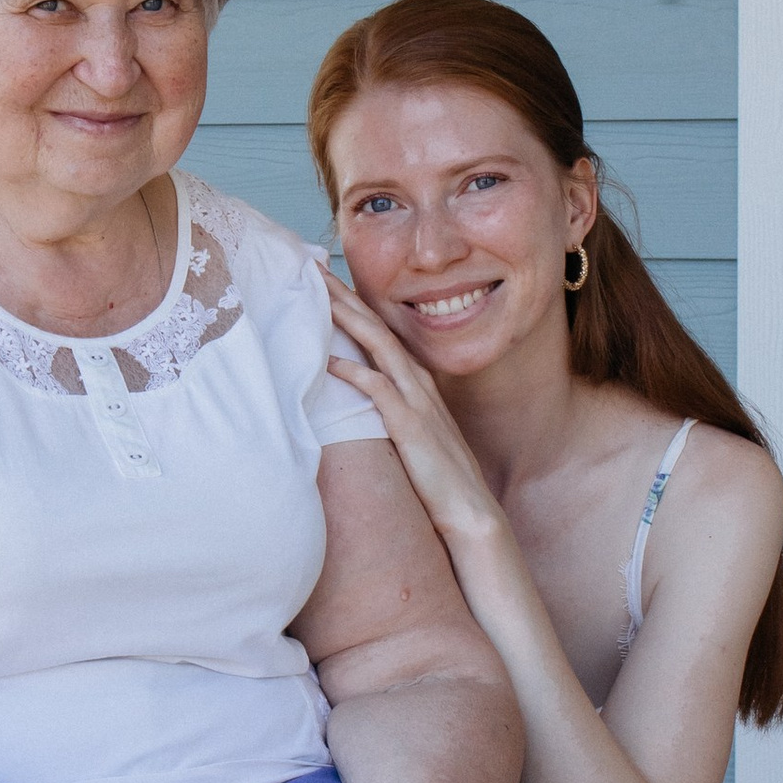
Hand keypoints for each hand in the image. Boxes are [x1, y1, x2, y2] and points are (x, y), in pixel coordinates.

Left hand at [325, 283, 503, 546]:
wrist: (471, 514)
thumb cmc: (440, 479)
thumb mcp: (414, 436)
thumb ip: (392, 413)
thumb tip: (362, 401)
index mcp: (418, 383)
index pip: (381, 332)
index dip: (353, 305)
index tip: (324, 282)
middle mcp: (418, 383)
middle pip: (376, 327)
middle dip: (344, 296)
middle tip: (311, 268)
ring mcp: (417, 402)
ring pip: (378, 347)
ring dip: (347, 319)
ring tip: (317, 295)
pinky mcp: (411, 427)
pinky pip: (379, 391)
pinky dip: (354, 372)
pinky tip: (330, 361)